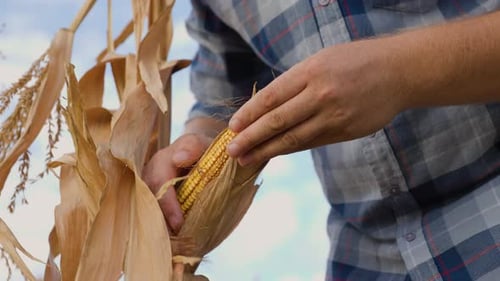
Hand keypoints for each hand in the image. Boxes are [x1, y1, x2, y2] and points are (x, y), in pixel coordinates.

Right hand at [142, 133, 211, 233]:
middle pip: (148, 201)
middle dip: (160, 221)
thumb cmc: (202, 149)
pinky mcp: (149, 198)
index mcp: (161, 160)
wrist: (197, 152)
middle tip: (174, 241)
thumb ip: (194, 147)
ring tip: (171, 244)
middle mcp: (148, 174)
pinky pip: (150, 214)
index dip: (168, 205)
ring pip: (146, 209)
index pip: (159, 183)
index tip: (179, 223)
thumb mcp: (202, 143)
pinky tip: (169, 240)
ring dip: (158, 226)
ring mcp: (146, 187)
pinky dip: (159, 226)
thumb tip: (179, 158)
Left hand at [227, 38, 406, 165]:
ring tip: (246, 159)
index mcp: (310, 72)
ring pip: (292, 138)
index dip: (249, 115)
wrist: (398, 72)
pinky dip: (290, 149)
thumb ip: (296, 83)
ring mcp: (334, 116)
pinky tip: (274, 154)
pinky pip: (311, 143)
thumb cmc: (355, 61)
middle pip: (277, 121)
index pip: (270, 97)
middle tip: (231, 151)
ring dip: (266, 151)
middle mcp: (320, 95)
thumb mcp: (321, 60)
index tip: (233, 127)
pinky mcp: (345, 132)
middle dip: (250, 138)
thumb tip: (267, 108)